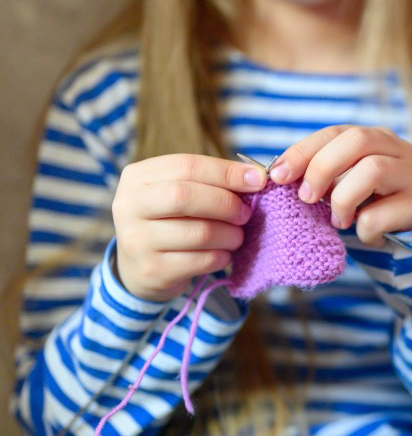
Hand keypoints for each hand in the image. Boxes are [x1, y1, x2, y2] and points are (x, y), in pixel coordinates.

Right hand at [111, 154, 266, 301]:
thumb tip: (257, 176)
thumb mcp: (181, 192)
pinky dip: (222, 256)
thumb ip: (212, 181)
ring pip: (199, 232)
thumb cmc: (171, 220)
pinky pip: (201, 261)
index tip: (258, 179)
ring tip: (236, 236)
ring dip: (230, 235)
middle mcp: (129, 206)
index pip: (187, 165)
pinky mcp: (152, 270)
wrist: (140, 268)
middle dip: (226, 204)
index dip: (227, 172)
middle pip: (185, 196)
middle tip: (246, 214)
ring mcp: (137, 240)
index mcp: (138, 177)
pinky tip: (223, 254)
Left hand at [269, 126, 411, 247]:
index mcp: (373, 137)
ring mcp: (411, 174)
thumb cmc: (371, 200)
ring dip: (343, 199)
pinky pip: (380, 214)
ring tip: (337, 220)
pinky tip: (365, 234)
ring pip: (373, 170)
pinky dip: (363, 230)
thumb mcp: (346, 180)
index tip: (278, 175)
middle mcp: (396, 148)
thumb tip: (276, 176)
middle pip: (357, 141)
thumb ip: (320, 173)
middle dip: (322, 168)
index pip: (334, 132)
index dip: (303, 151)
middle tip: (306, 197)